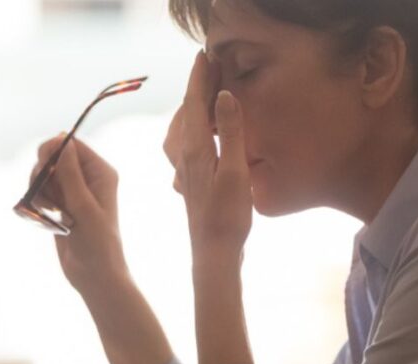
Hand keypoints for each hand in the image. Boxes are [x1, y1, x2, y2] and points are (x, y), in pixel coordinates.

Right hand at [30, 134, 128, 292]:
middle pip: (52, 157)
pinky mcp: (60, 206)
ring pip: (43, 176)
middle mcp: (87, 178)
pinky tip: (46, 219)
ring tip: (50, 213)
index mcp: (100, 172)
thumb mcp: (84, 207)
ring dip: (39, 191)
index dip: (53, 150)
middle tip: (46, 196)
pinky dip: (37, 203)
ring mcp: (72, 192)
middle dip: (43, 174)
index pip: (72, 145)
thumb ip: (71, 174)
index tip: (43, 167)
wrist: (94, 276)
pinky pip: (40, 193)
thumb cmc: (98, 243)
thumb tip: (62, 141)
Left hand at [164, 51, 253, 261]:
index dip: (200, 78)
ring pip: (182, 128)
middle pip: (186, 112)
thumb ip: (231, 132)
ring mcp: (184, 169)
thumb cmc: (227, 217)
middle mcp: (184, 156)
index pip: (194, 103)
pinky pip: (184, 144)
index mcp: (195, 148)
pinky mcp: (189, 181)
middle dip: (197, 88)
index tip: (205, 55)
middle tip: (210, 67)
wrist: (213, 253)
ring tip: (205, 95)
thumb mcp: (236, 171)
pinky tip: (200, 136)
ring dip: (193, 108)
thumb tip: (224, 95)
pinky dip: (192, 129)